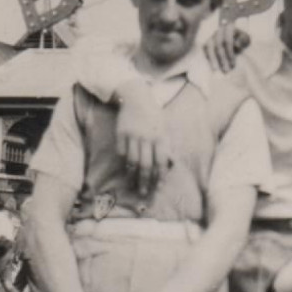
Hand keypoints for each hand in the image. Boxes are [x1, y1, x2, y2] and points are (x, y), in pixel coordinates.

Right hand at [115, 78, 171, 197]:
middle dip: (145, 181)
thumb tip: (170, 166)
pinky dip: (124, 162)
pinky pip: (122, 152)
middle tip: (143, 193)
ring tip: (132, 185)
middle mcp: (147, 137)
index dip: (159, 176)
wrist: (137, 98)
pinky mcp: (121, 132)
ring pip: (132, 160)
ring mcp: (133, 135)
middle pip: (145, 164)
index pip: (161, 162)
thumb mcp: (165, 129)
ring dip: (132, 175)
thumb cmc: (154, 117)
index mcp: (161, 137)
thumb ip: (168, 147)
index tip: (158, 188)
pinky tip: (126, 170)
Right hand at [202, 25, 250, 72]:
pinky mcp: (207, 41)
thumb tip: (236, 44)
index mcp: (229, 27)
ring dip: (212, 59)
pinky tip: (211, 66)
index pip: (227, 41)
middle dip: (222, 59)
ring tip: (216, 70)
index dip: (229, 54)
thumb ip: (243, 40)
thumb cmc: (242, 40)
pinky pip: (204, 48)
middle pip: (218, 45)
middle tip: (226, 71)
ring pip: (209, 46)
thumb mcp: (246, 39)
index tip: (233, 65)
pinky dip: (207, 57)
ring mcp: (212, 35)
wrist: (237, 37)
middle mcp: (219, 30)